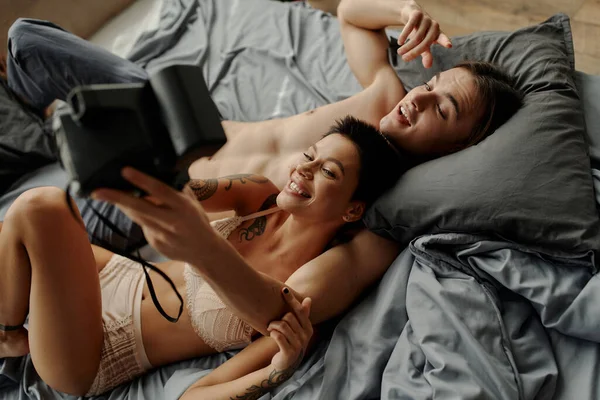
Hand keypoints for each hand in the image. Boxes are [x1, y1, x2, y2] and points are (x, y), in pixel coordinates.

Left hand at [91, 167, 213, 261]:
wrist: (204, 250)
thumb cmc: (197, 220)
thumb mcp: (192, 202)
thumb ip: (177, 188)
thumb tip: (160, 170)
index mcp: (182, 206)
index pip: (159, 190)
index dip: (141, 180)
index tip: (124, 171)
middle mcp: (171, 221)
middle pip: (139, 208)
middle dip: (116, 198)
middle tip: (97, 192)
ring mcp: (162, 235)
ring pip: (137, 217)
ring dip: (124, 206)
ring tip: (110, 196)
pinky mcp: (155, 244)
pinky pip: (143, 227)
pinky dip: (142, 220)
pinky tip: (151, 220)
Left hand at [268, 288, 312, 372]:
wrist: (284, 365)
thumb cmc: (289, 343)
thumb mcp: (297, 330)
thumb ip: (302, 315)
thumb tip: (308, 299)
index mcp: (308, 328)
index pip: (300, 310)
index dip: (291, 299)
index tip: (283, 290)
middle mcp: (305, 336)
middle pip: (289, 317)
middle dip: (278, 318)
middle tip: (272, 324)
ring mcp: (298, 345)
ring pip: (282, 326)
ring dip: (273, 326)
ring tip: (270, 329)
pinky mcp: (289, 352)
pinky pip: (278, 336)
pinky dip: (272, 333)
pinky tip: (271, 335)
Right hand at [397, 2, 451, 67]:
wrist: (411, 14)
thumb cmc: (419, 32)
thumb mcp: (422, 44)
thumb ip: (426, 55)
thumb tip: (428, 66)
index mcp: (437, 34)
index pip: (442, 38)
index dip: (445, 41)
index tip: (449, 45)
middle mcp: (434, 26)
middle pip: (425, 43)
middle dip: (414, 52)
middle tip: (404, 59)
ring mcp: (426, 19)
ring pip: (416, 37)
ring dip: (407, 46)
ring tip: (399, 52)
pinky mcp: (417, 14)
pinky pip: (410, 27)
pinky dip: (404, 35)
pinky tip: (400, 42)